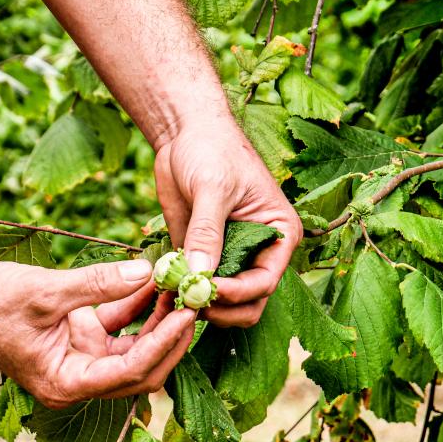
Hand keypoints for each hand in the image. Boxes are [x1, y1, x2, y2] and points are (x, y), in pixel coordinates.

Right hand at [0, 257, 194, 408]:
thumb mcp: (47, 292)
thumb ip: (98, 283)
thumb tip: (147, 271)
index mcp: (67, 382)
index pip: (131, 370)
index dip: (164, 343)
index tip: (187, 314)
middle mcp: (80, 377)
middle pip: (143, 365)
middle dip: (171, 335)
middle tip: (193, 301)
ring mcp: (83, 357)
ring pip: (137, 344)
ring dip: (158, 317)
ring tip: (177, 285)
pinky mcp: (83, 337)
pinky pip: (121, 324)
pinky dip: (137, 304)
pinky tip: (151, 279)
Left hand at [154, 117, 302, 327]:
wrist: (185, 133)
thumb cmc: (212, 149)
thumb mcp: (212, 188)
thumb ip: (207, 232)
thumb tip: (199, 275)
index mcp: (279, 234)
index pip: (265, 281)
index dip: (237, 293)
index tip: (206, 289)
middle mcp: (260, 251)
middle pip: (249, 302)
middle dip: (222, 308)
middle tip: (189, 302)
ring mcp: (231, 255)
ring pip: (225, 302)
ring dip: (202, 306)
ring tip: (174, 294)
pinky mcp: (203, 254)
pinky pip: (197, 285)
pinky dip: (182, 293)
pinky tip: (163, 287)